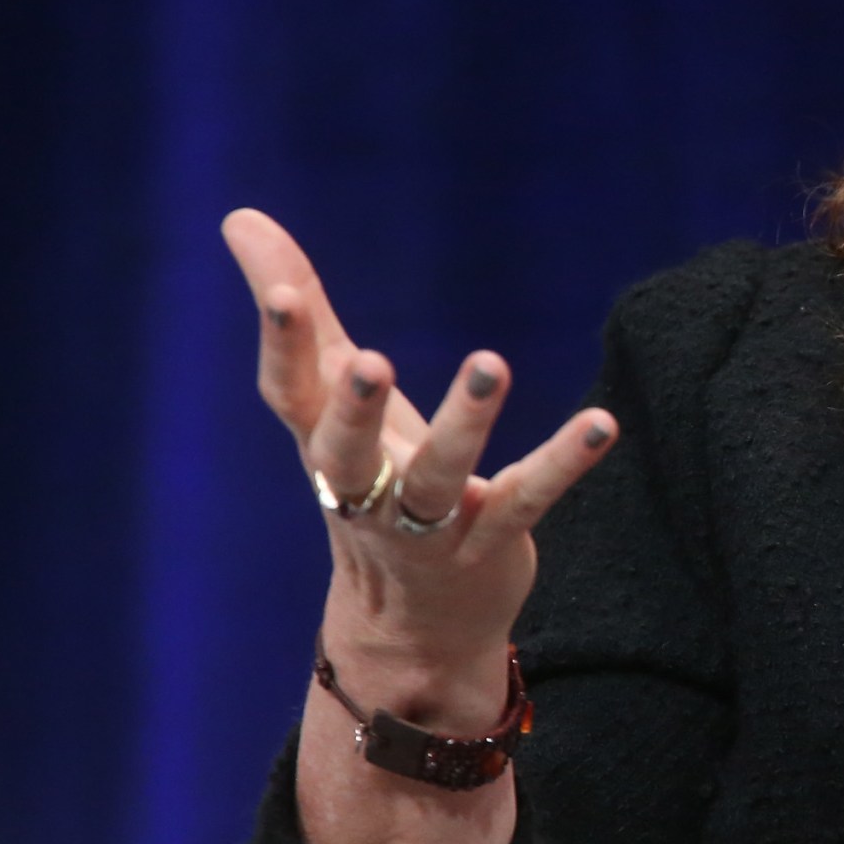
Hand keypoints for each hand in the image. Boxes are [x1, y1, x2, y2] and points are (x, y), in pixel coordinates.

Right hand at [222, 209, 616, 708]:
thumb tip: (240, 216)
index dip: (281, 348)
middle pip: (348, 454)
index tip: (283, 293)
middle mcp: (366, 491)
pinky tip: (603, 422)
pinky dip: (563, 462)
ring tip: (492, 362)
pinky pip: (528, 498)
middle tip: (368, 360)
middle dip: (353, 410)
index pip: (290, 397)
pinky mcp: (492, 543)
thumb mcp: (335, 400)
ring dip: (465, 423)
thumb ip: (303, 313)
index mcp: (324, 449)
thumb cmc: (372, 483)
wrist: (410, 627)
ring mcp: (427, 526)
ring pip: (438, 479)